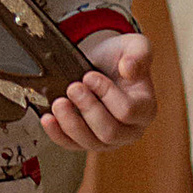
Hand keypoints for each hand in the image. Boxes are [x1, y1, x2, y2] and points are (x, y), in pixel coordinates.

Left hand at [36, 30, 156, 154]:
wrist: (99, 63)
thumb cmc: (119, 57)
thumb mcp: (134, 46)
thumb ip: (139, 54)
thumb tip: (129, 68)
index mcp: (145, 109)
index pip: (128, 111)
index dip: (106, 94)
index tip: (90, 77)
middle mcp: (130, 130)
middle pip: (109, 133)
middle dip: (87, 109)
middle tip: (73, 88)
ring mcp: (108, 140)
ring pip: (90, 143)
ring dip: (70, 123)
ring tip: (59, 102)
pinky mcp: (86, 141)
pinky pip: (71, 145)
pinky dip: (57, 134)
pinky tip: (47, 119)